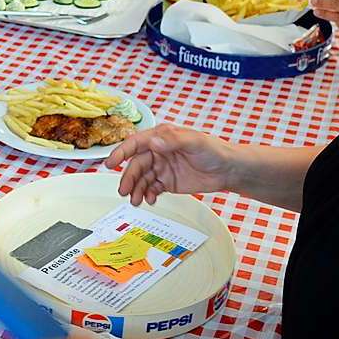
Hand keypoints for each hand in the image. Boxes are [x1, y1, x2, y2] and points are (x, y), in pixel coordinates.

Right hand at [104, 124, 236, 205]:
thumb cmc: (213, 150)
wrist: (228, 170)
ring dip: (136, 188)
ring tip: (135, 200)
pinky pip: (152, 188)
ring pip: (142, 178)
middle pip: (137, 164)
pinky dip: (148, 194)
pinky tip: (149, 200)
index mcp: (161, 137)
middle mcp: (158, 151)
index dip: (121, 152)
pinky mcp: (167, 182)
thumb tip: (153, 142)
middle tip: (123, 191)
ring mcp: (162, 167)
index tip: (110, 162)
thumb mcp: (195, 142)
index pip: (136, 143)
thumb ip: (173, 141)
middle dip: (128, 177)